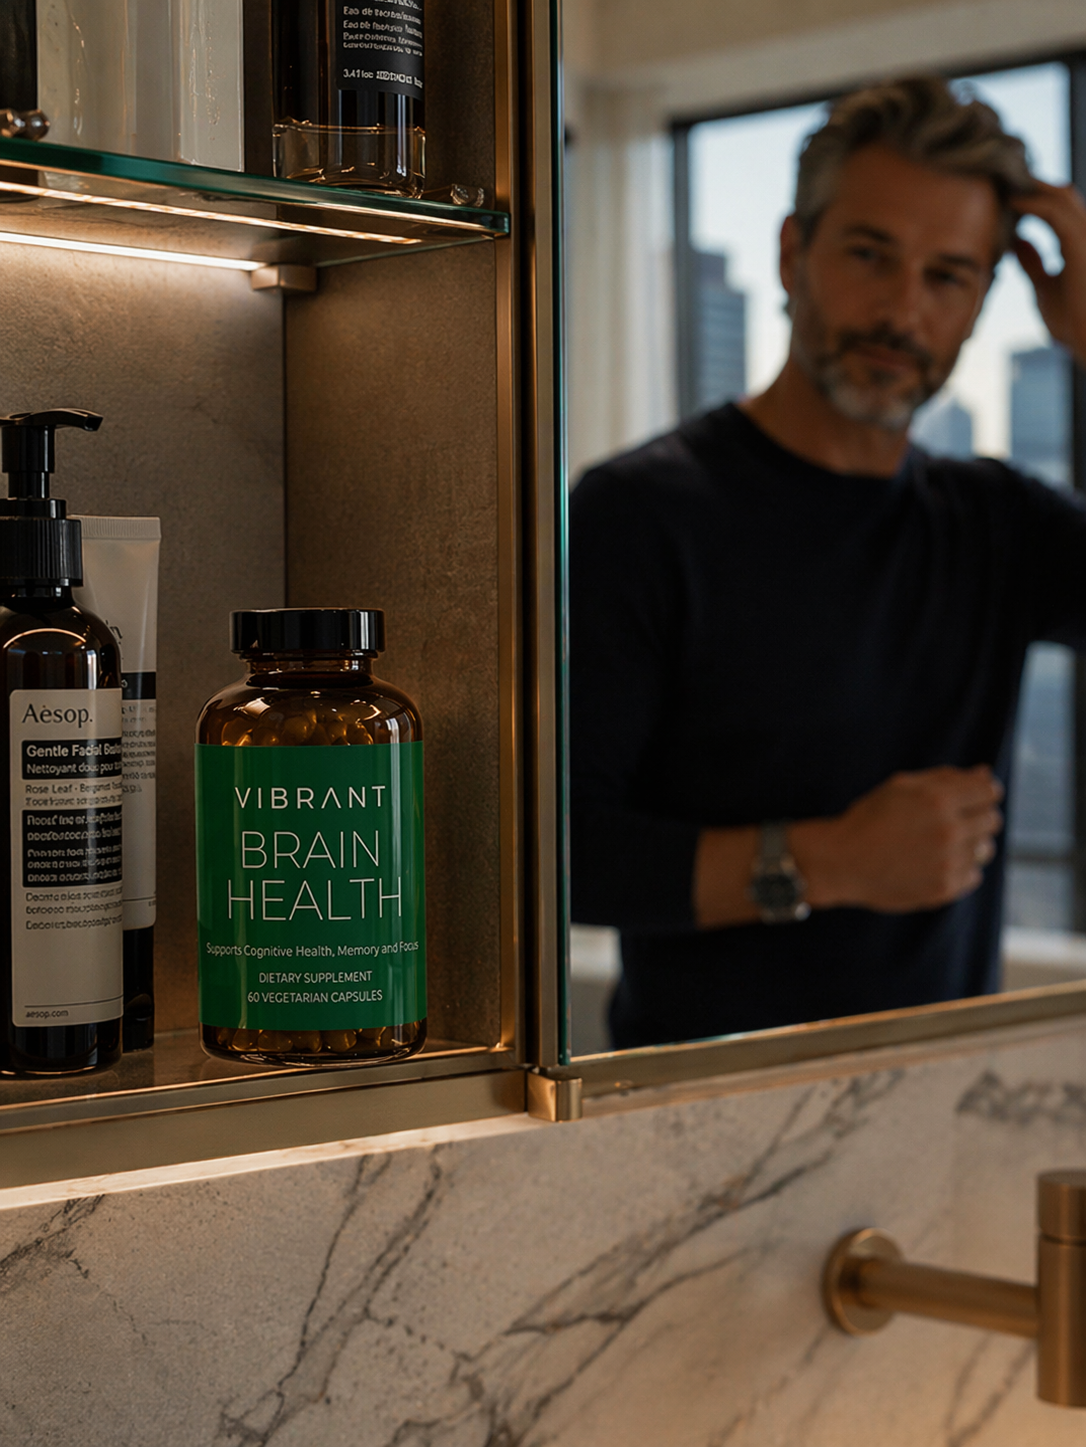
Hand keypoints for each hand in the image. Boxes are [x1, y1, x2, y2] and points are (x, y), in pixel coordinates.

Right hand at [793, 765, 1003, 912]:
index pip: (990, 792)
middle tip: (948, 822)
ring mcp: (948, 863)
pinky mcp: (944, 889)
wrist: (841, 861)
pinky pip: (974, 875)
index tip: (967, 799)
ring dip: (969, 844)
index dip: (981, 792)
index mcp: (938, 800)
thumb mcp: (902, 786)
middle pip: (992, 820)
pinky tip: (933, 864)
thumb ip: (946, 778)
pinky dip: (959, 868)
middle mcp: (948, 831)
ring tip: (938, 845)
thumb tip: (985, 774)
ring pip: (985, 849)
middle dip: (976, 817)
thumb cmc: (870, 818)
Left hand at [1011, 182, 1085, 366]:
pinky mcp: (1081, 244)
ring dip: (1030, 187)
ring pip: (1061, 195)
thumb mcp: (1044, 287)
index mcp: (1079, 242)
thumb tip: (1016, 240)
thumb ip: (1032, 262)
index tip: (1003, 193)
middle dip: (1031, 183)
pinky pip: (1055, 213)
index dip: (1033, 195)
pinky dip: (1033, 203)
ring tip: (1002, 184)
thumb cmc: (1073, 321)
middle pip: (1061, 193)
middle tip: (999, 178)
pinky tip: (1012, 202)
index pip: (1058, 206)